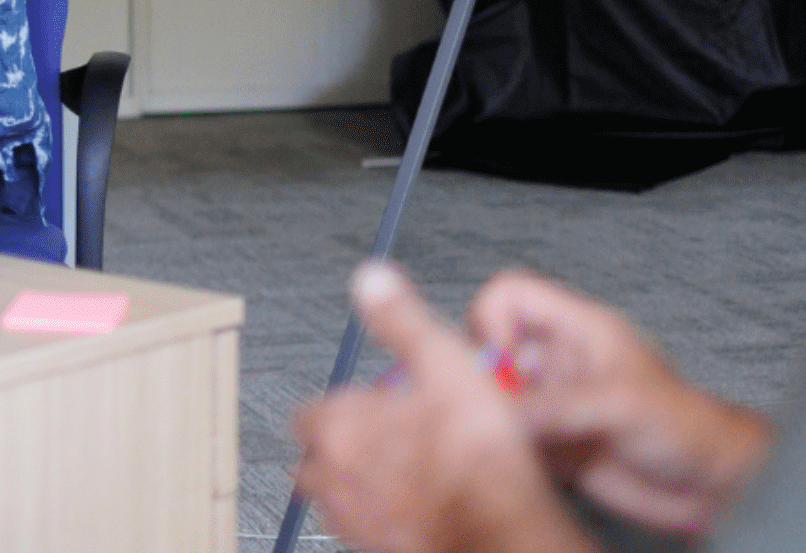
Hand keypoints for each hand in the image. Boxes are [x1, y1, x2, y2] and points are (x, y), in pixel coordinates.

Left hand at [293, 263, 586, 552]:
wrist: (499, 524)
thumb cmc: (475, 454)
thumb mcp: (444, 360)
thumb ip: (401, 318)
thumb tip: (371, 279)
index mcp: (343, 428)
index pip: (306, 415)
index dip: (329, 404)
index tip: (353, 399)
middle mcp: (338, 479)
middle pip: (310, 461)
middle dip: (330, 447)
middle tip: (365, 434)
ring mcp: (357, 520)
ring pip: (331, 498)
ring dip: (349, 481)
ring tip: (387, 467)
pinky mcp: (380, 548)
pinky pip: (360, 529)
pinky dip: (373, 512)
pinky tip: (407, 501)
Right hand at [467, 271, 773, 535]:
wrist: (709, 483)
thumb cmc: (687, 425)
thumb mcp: (620, 403)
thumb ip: (557, 403)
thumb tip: (499, 408)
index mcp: (577, 327)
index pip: (510, 293)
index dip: (491, 321)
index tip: (500, 362)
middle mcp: (559, 360)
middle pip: (490, 346)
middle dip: (487, 378)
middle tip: (506, 411)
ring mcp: (554, 401)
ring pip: (495, 394)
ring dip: (498, 417)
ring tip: (529, 442)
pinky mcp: (553, 441)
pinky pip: (509, 436)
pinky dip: (509, 448)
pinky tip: (541, 464)